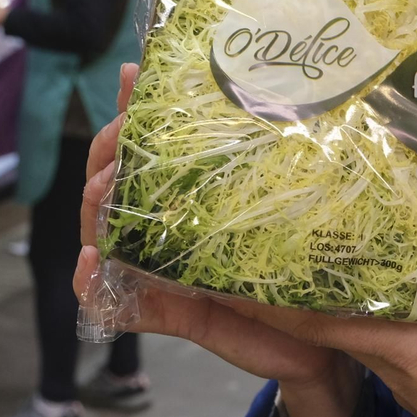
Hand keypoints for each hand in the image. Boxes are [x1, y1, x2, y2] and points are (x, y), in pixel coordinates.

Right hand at [74, 64, 357, 416]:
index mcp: (197, 197)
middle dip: (107, 155)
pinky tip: (89, 262)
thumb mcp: (291, 205)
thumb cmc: (310, 266)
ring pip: (108, 236)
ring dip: (95, 210)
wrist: (327, 336)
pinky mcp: (172, 315)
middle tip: (116, 135)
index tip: (133, 79)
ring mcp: (165, 273)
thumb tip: (277, 90)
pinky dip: (93, 286)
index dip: (133, 113)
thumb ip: (271, 160)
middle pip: (116, 186)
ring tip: (101, 188)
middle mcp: (174, 230)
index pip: (150, 148)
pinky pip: (121, 305)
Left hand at [233, 253, 416, 416]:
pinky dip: (360, 315)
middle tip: (269, 243)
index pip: (317, 322)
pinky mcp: (413, 388)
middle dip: (292, 287)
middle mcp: (390, 364)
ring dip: (326, 300)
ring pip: (348, 332)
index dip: (271, 299)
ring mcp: (400, 379)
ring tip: (314, 253)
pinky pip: (374, 342)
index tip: (238, 268)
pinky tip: (374, 290)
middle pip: (322, 324)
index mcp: (404, 347)